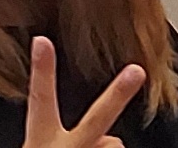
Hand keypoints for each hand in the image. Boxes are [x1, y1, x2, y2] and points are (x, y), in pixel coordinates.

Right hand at [23, 36, 145, 147]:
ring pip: (113, 144)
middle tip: (137, 72)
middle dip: (118, 95)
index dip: (42, 69)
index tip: (41, 40)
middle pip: (98, 119)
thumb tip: (107, 137)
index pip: (40, 99)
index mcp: (42, 141)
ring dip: (104, 146)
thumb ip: (60, 137)